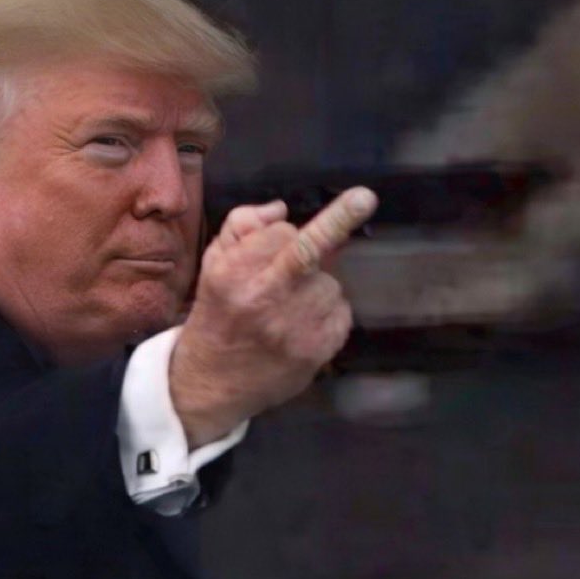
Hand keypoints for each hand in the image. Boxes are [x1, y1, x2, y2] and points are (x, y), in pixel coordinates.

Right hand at [170, 186, 376, 445]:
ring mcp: (294, 327)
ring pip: (330, 283)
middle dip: (340, 220)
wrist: (214, 382)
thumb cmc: (217, 313)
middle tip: (366, 197)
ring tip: (292, 303)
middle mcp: (264, 297)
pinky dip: (328, 312)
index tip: (290, 230)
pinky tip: (304, 324)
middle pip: (312, 250)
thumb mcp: (214, 263)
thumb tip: (280, 209)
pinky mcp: (317, 351)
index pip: (281, 233)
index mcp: (235, 273)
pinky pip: (341, 312)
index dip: (282, 234)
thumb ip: (242, 226)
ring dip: (317, 286)